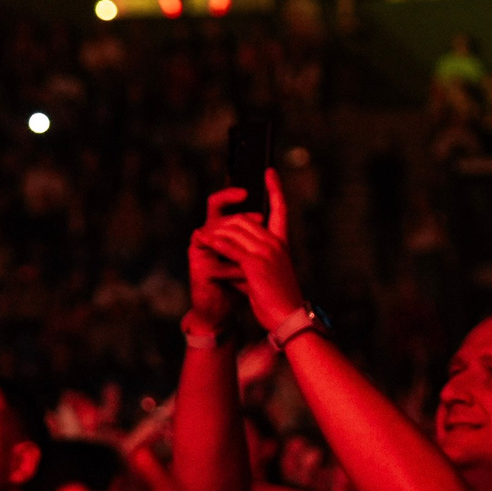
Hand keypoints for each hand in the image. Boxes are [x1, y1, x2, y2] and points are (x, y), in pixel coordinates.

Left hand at [193, 172, 303, 330]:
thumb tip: (235, 259)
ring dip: (217, 231)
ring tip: (202, 234)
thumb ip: (254, 262)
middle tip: (210, 227)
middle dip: (226, 220)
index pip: (281, 209)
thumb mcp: (270, 276)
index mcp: (282, 244)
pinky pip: (231, 247)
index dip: (276, 188)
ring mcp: (266, 252)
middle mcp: (275, 244)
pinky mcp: (254, 263)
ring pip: (236, 230)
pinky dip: (216, 242)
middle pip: (246, 219)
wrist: (288, 318)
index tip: (269, 172)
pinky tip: (205, 240)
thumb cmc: (279, 302)